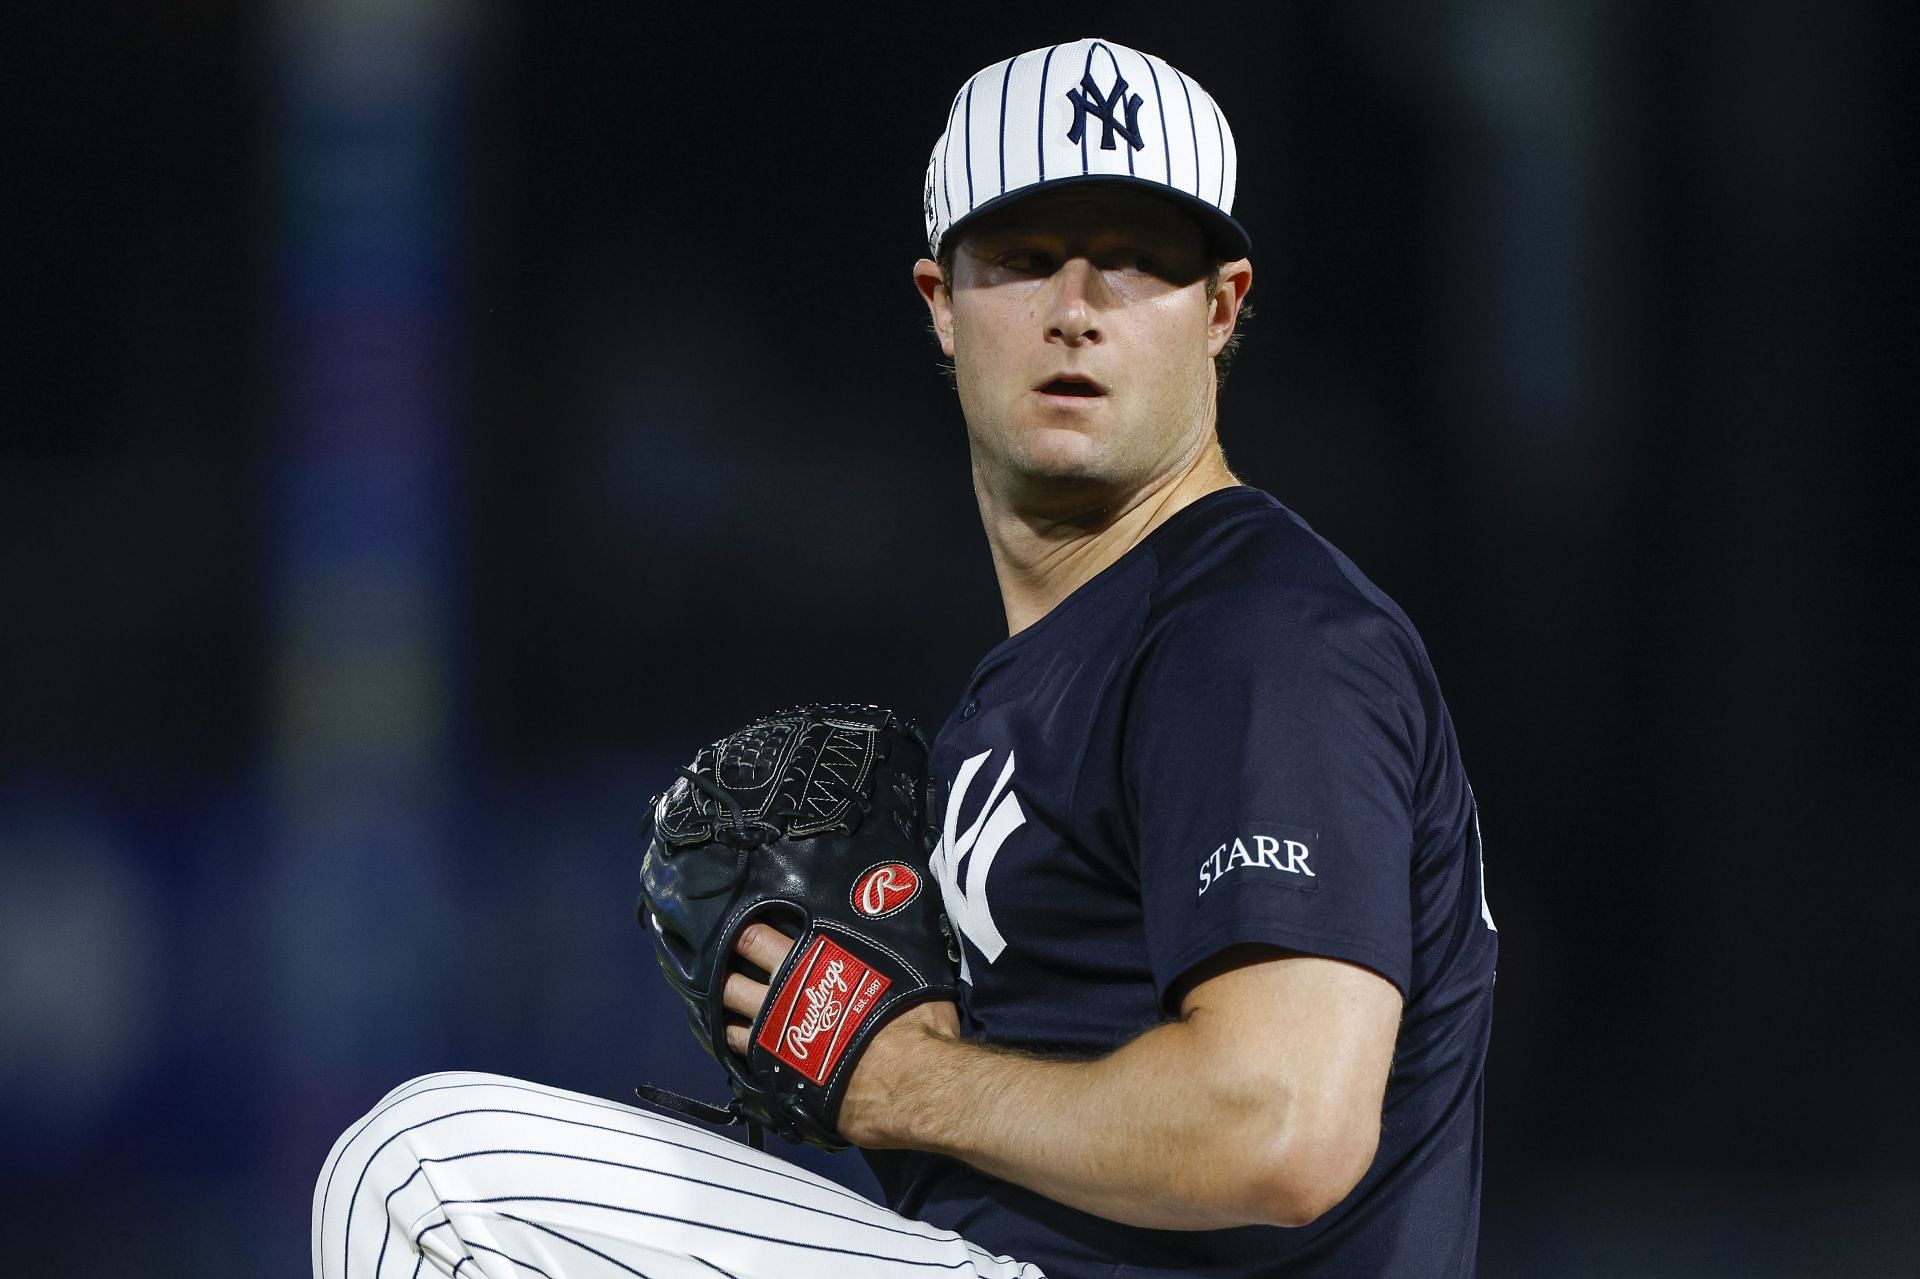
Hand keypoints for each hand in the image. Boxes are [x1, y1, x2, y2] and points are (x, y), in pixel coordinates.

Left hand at [722, 922, 961, 1147]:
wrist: (910, 1081)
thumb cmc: (913, 1021)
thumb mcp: (906, 970)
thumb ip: (881, 958)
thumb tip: (888, 946)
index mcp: (809, 963)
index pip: (757, 939)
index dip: (743, 934)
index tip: (737, 931)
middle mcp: (782, 997)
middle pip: (730, 981)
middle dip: (721, 974)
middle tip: (719, 970)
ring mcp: (775, 1039)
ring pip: (728, 1020)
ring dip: (724, 1013)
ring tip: (724, 1008)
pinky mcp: (777, 1076)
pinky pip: (743, 1059)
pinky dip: (738, 1050)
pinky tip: (739, 1046)